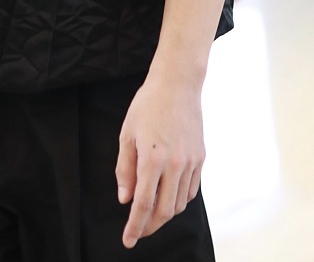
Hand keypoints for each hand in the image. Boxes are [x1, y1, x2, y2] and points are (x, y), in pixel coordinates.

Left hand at [115, 72, 204, 248]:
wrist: (177, 85)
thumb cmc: (147, 105)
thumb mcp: (127, 134)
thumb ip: (124, 169)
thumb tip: (124, 198)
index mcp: (152, 159)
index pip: (142, 204)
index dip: (135, 226)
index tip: (128, 240)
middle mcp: (175, 165)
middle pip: (165, 211)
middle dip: (150, 226)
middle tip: (138, 230)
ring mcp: (191, 163)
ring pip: (180, 204)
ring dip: (165, 213)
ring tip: (151, 212)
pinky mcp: (201, 158)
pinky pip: (191, 190)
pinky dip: (179, 199)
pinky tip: (168, 195)